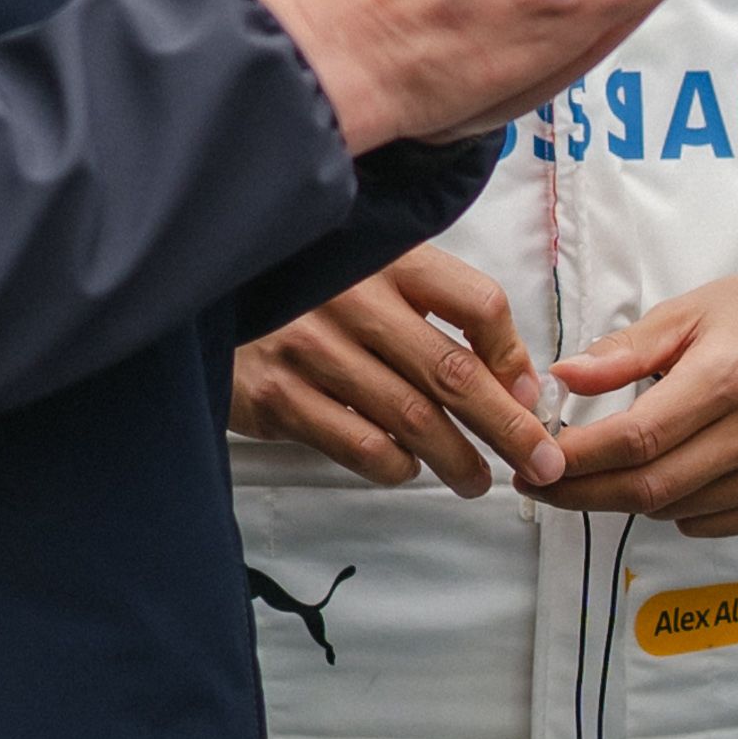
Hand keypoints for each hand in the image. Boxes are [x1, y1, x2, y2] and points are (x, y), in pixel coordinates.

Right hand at [233, 243, 561, 493]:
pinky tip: (408, 469)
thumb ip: (435, 311)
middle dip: (507, 428)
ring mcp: (309, 347)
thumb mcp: (368, 274)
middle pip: (454, 373)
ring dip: (458, 460)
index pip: (478, 303)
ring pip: (412, 419)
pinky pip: (360, 445)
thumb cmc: (302, 291)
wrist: (198, 293)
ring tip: (476, 480)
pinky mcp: (275, 394)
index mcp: (386, 258)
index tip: (528, 397)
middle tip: (539, 463)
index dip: (513, 358)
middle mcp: (351, 297)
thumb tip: (515, 382)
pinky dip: (396, 466)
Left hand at [538, 261, 737, 532]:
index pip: (637, 439)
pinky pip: (710, 523)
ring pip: (675, 510)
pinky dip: (675, 509)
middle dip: (584, 492)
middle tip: (544, 483)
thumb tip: (563, 379)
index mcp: (728, 377)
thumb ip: (623, 352)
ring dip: (626, 498)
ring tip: (600, 473)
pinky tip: (666, 477)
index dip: (578, 459)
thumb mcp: (686, 313)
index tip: (538, 460)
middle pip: (651, 487)